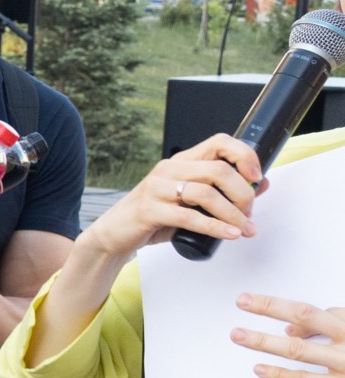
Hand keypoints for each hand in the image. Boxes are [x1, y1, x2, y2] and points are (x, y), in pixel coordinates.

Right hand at [83, 134, 263, 258]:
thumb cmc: (155, 216)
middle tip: (249, 213)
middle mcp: (169, 169)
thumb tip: (263, 184)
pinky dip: (215, 227)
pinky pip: (189, 217)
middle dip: (243, 194)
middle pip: (218, 170)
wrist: (115, 234)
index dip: (244, 155)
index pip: (219, 142)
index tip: (257, 177)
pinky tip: (229, 234)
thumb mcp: (191, 202)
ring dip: (232, 214)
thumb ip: (222, 192)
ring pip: (206, 193)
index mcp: (182, 162)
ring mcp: (157, 189)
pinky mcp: (149, 210)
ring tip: (243, 229)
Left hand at [233, 294, 344, 377]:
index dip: (284, 308)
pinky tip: (259, 368)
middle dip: (271, 307)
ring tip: (238, 335)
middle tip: (243, 301)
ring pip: (299, 349)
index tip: (254, 303)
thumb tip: (290, 327)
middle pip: (308, 316)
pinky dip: (279, 374)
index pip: (317, 312)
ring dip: (264, 341)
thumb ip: (330, 325)